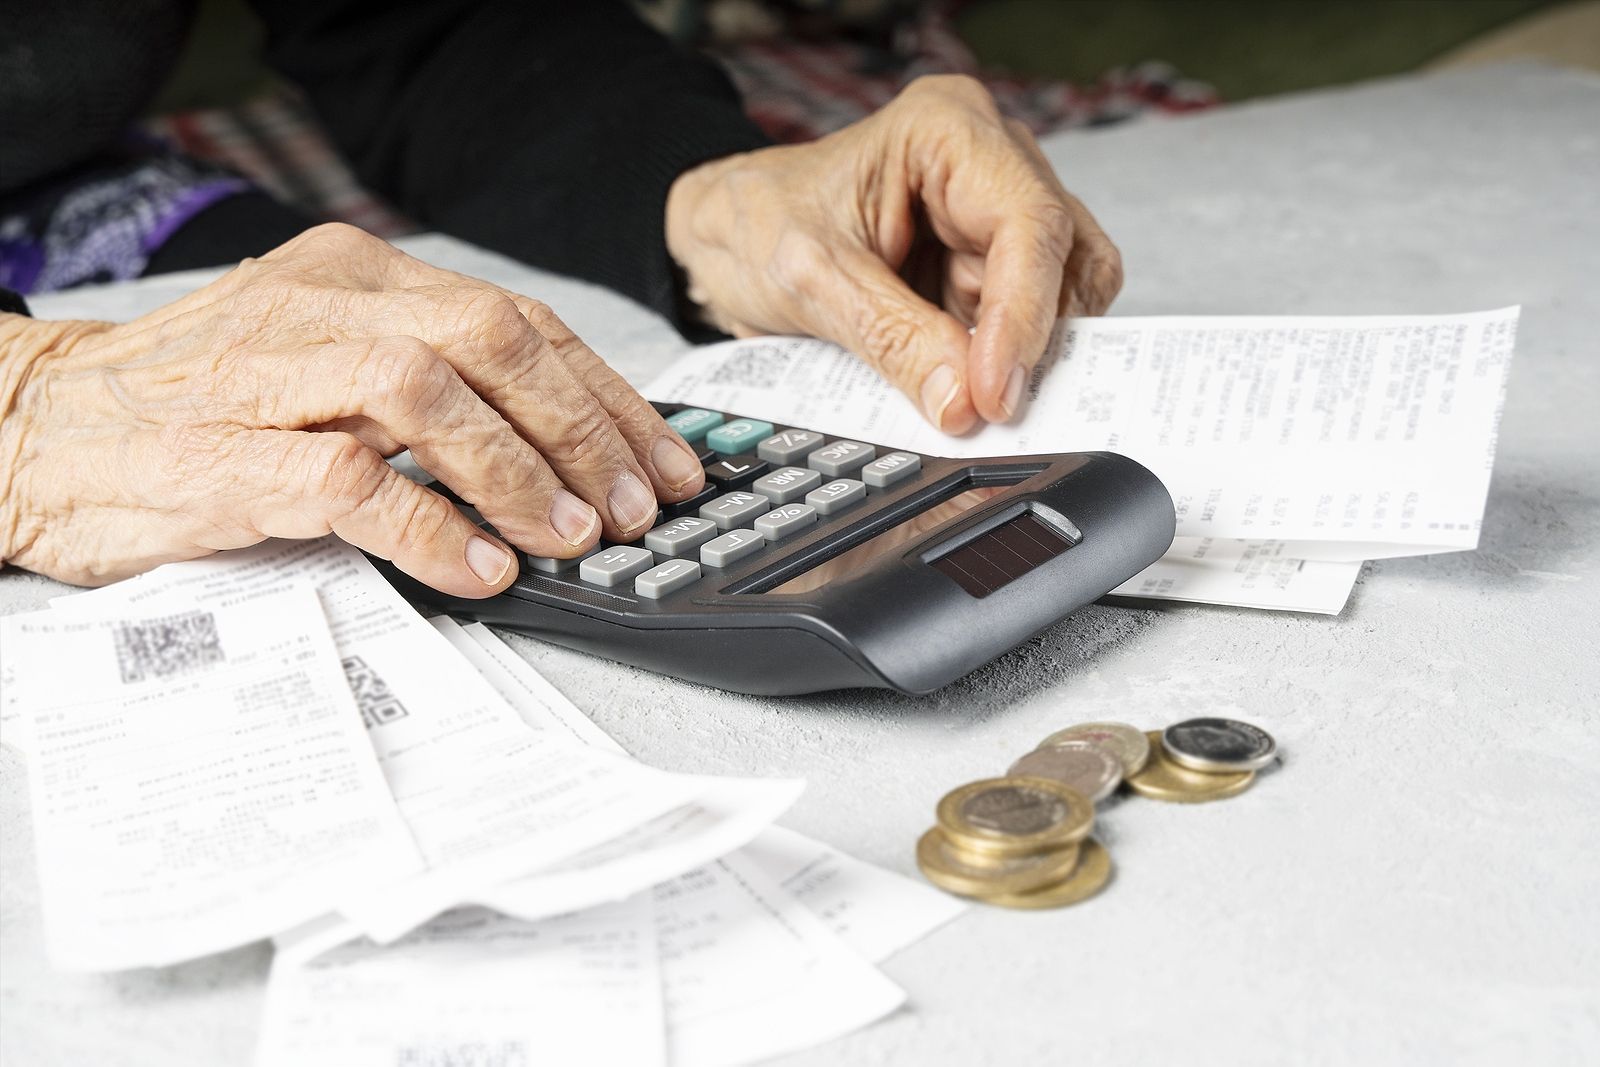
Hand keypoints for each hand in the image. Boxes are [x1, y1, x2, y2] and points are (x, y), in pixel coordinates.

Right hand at [0, 224, 705, 595]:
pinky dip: (432, 527)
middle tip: (636, 507)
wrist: (43, 431)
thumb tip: (567, 450)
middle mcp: (323, 304)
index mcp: (360, 277)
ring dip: (518, 471)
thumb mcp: (330, 368)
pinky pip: (351, 481)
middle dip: (584, 430)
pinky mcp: (224, 451)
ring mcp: (269, 371)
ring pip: (428, 392)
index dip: (606, 396)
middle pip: (493, 341)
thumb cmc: (203, 409)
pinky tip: (482, 568)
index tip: (663, 461)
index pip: (518, 321)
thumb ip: (434, 389)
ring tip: (572, 538)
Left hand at [665, 74, 1122, 432]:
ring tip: (964, 391)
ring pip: (1060, 294)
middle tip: (989, 407)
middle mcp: (989, 162)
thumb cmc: (756, 223)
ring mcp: (993, 217)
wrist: (722, 236)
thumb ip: (892, 338)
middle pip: (1062, 256)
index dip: (1024, 313)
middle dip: (1031, 338)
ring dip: (1020, 352)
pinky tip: (961, 382)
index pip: (1028, 220)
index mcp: (947, 129)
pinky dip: (1003, 362)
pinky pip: (1027, 323)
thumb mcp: (810, 281)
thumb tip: (963, 401)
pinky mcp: (987, 268)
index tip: (996, 391)